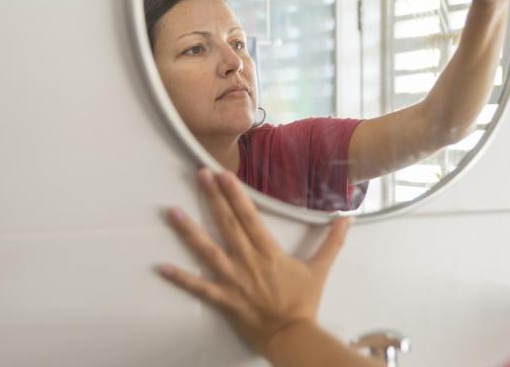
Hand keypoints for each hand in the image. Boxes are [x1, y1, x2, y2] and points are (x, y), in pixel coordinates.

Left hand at [158, 168, 351, 354]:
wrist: (292, 336)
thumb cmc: (304, 302)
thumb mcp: (320, 268)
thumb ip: (332, 242)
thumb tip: (347, 219)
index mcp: (268, 252)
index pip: (249, 216)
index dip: (236, 194)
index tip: (224, 174)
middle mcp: (247, 261)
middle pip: (226, 224)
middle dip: (212, 198)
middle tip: (200, 175)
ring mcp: (233, 280)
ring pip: (207, 251)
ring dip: (188, 231)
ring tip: (171, 212)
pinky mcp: (223, 299)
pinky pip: (198, 287)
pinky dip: (180, 278)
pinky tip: (162, 266)